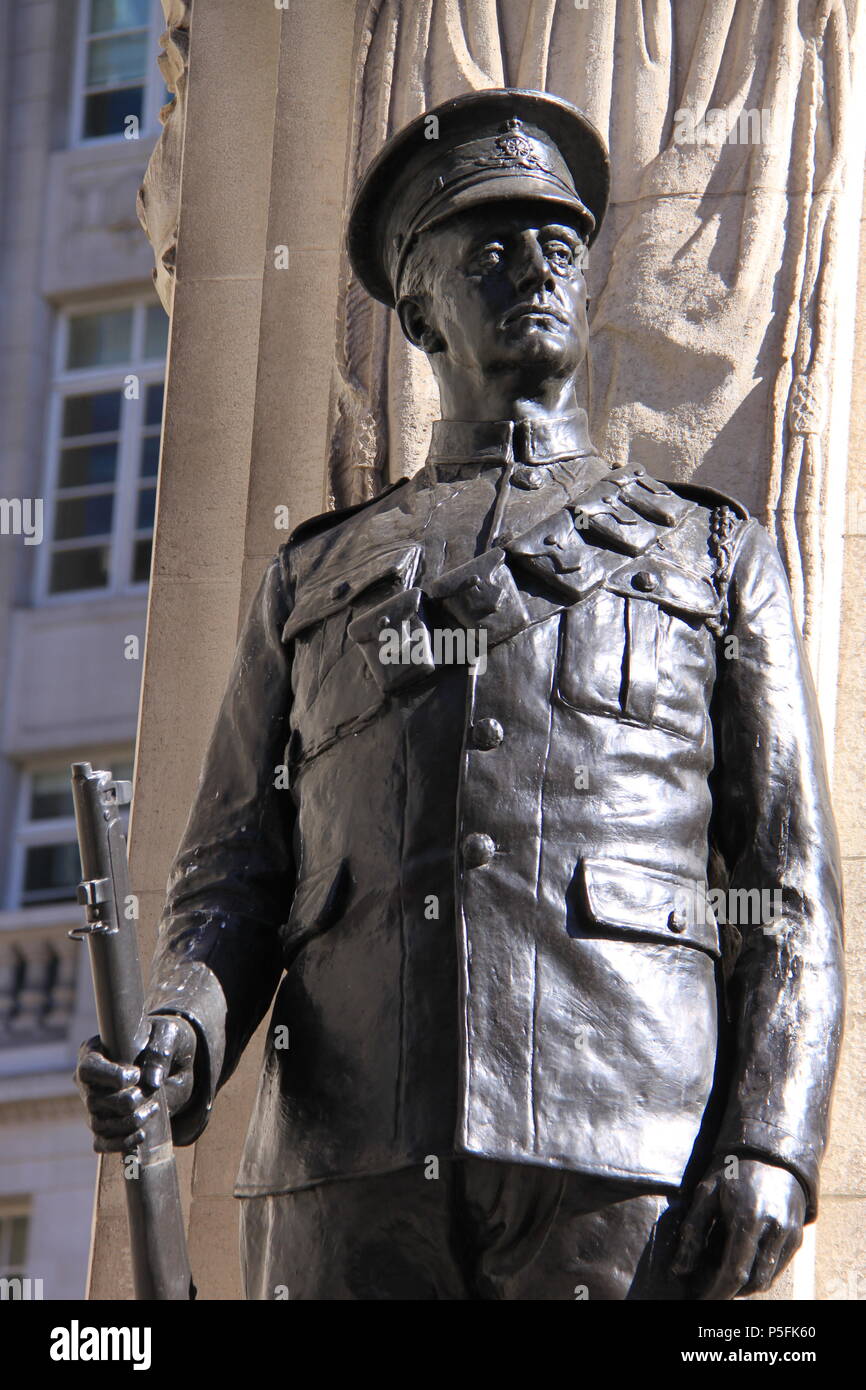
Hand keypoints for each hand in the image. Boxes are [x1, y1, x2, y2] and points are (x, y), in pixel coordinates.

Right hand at [75, 1014, 196, 1153]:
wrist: (175, 1063)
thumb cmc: (165, 1041)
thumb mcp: (168, 1035)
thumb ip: (160, 1052)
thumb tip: (151, 1083)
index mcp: (95, 1051)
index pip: (88, 1069)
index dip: (111, 1077)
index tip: (136, 1074)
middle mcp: (89, 1081)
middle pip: (94, 1101)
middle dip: (127, 1101)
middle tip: (148, 1092)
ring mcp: (94, 1106)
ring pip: (99, 1124)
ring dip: (129, 1122)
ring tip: (153, 1108)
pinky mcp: (106, 1125)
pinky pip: (102, 1143)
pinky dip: (122, 1143)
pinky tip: (142, 1134)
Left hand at [672, 1156, 806, 1298]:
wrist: (771, 1153)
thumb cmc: (733, 1171)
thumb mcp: (706, 1192)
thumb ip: (692, 1231)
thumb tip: (679, 1270)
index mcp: (748, 1218)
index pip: (734, 1272)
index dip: (717, 1292)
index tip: (702, 1299)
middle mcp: (774, 1229)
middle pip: (753, 1281)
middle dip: (730, 1289)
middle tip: (709, 1283)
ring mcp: (789, 1234)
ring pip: (767, 1278)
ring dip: (746, 1283)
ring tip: (723, 1270)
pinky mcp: (797, 1236)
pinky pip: (778, 1267)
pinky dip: (760, 1272)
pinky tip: (742, 1260)